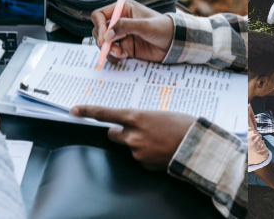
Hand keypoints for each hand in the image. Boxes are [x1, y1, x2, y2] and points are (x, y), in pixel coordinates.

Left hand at [70, 105, 195, 170]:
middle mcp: (132, 135)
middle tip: (136, 130)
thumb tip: (136, 123)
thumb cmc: (184, 126)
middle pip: (113, 133)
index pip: (105, 114)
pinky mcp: (143, 164)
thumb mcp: (162, 114)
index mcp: (137, 117)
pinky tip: (161, 151)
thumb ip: (144, 118)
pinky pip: (139, 158)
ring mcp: (137, 151)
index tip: (75, 110)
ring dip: (138, 143)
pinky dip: (147, 155)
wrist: (198, 147)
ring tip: (159, 141)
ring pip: (129, 146)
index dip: (88, 111)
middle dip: (120, 132)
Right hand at [90, 0, 173, 63]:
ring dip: (108, 50)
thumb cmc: (164, 28)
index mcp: (124, 10)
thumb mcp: (145, 25)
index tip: (104, 37)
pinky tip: (125, 56)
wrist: (175, 43)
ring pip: (104, 43)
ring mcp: (122, 36)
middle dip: (102, 40)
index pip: (100, 15)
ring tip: (121, 54)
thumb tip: (107, 35)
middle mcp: (120, 22)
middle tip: (111, 48)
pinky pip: (112, 53)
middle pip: (99, 30)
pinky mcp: (126, 48)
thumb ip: (125, 27)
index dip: (99, 25)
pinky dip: (114, 56)